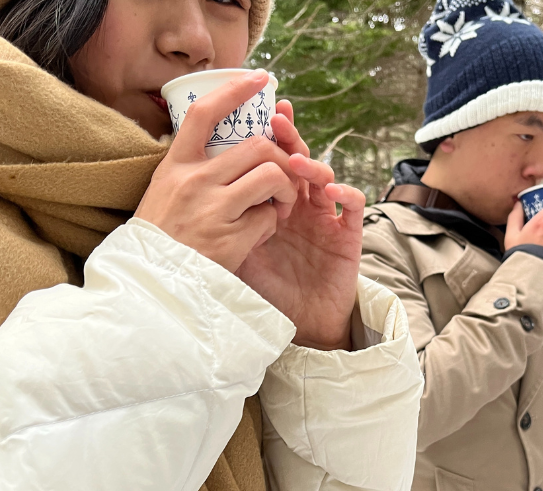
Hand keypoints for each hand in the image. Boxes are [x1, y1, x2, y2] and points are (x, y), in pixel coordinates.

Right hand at [136, 70, 297, 272]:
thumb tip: (227, 141)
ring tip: (278, 206)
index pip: (205, 113)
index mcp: (175, 166)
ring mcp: (212, 210)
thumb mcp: (164, 191)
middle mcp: (193, 182)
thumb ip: (192, 167)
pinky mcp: (229, 239)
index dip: (235, 90)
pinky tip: (259, 234)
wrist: (150, 284)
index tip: (259, 78)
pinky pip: (268, 219)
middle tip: (284, 176)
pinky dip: (270, 225)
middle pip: (257, 147)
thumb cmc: (161, 237)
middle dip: (282, 158)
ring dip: (286, 190)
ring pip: (271, 176)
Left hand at [235, 104, 364, 350]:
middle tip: (278, 117)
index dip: (263, 137)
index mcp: (273, 204)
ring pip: (324, 177)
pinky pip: (353, 207)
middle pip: (297, 159)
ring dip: (311, 164)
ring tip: (296, 161)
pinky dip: (346, 193)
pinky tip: (331, 189)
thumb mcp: (237, 253)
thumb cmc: (269, 288)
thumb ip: (224, 225)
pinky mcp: (348, 235)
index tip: (249, 114)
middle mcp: (300, 204)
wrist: (302, 324)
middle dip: (289, 136)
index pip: (268, 163)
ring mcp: (325, 217)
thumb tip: (189, 197)